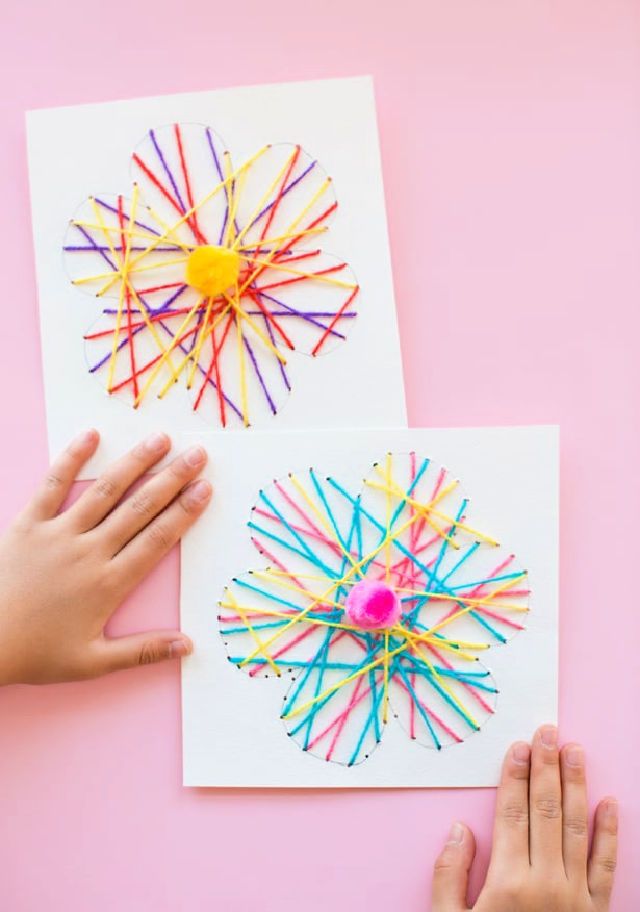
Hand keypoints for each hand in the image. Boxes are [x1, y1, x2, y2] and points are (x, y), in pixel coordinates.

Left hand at [0, 429, 211, 684]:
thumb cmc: (36, 654)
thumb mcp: (92, 663)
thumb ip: (143, 650)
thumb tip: (188, 645)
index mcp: (109, 583)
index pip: (156, 539)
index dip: (184, 512)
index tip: (206, 489)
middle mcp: (89, 552)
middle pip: (139, 508)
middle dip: (172, 479)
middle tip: (198, 455)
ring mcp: (58, 533)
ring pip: (105, 491)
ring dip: (135, 463)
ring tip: (160, 439)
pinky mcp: (28, 524)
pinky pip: (52, 485)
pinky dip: (71, 459)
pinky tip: (92, 436)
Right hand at [431, 725, 617, 910]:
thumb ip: (450, 877)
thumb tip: (460, 829)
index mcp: (508, 884)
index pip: (513, 814)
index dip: (515, 776)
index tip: (519, 746)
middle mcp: (546, 884)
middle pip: (546, 811)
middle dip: (547, 768)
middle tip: (548, 731)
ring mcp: (577, 898)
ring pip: (577, 828)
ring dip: (577, 786)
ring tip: (576, 751)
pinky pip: (607, 866)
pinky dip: (610, 833)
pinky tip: (610, 804)